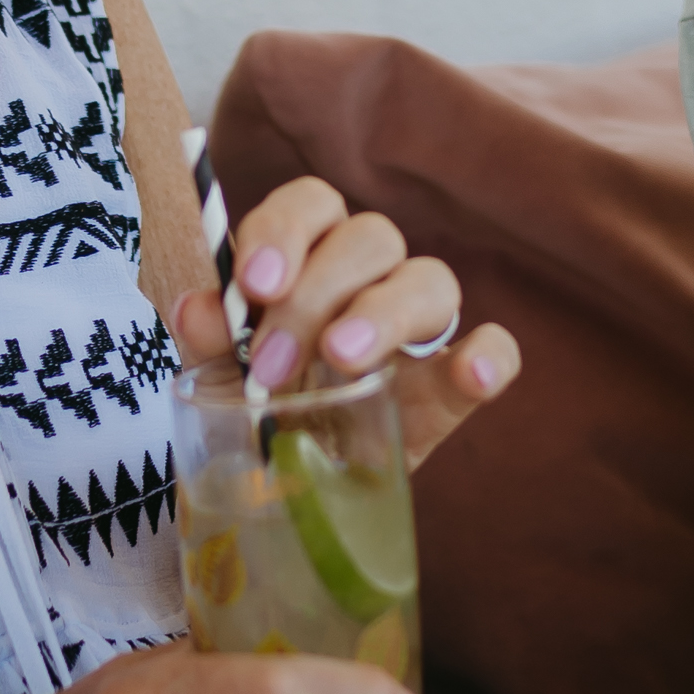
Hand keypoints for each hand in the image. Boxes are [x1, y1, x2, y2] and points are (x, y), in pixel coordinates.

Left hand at [171, 176, 520, 468]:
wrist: (297, 488)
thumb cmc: (264, 408)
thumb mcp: (226, 377)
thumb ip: (212, 342)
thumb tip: (197, 309)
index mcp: (313, 253)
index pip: (311, 205)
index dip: (283, 231)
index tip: (254, 285)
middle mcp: (372, 276)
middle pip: (370, 238)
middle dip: (316, 294)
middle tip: (273, 365)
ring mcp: (421, 328)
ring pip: (432, 280)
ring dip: (384, 313)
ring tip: (342, 359)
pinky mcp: (455, 384)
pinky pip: (497, 348)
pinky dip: (491, 355)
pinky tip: (471, 374)